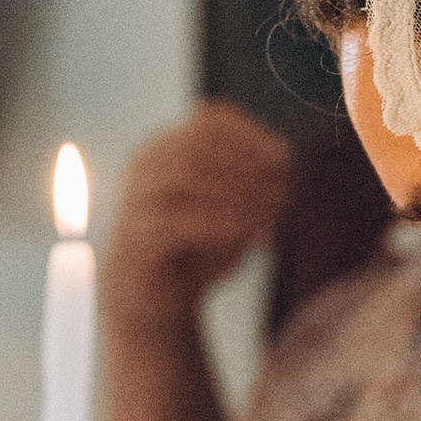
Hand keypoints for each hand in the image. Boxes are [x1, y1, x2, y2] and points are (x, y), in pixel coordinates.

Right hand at [102, 102, 293, 330]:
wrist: (154, 299)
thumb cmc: (197, 249)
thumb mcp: (234, 213)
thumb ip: (256, 189)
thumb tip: (285, 169)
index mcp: (169, 147)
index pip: (209, 120)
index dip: (251, 135)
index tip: (286, 159)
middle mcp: (147, 164)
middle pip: (198, 143)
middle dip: (248, 166)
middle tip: (284, 194)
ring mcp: (135, 198)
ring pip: (184, 175)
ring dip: (236, 193)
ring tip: (271, 216)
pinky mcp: (136, 237)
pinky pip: (175, 220)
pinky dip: (216, 223)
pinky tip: (244, 233)